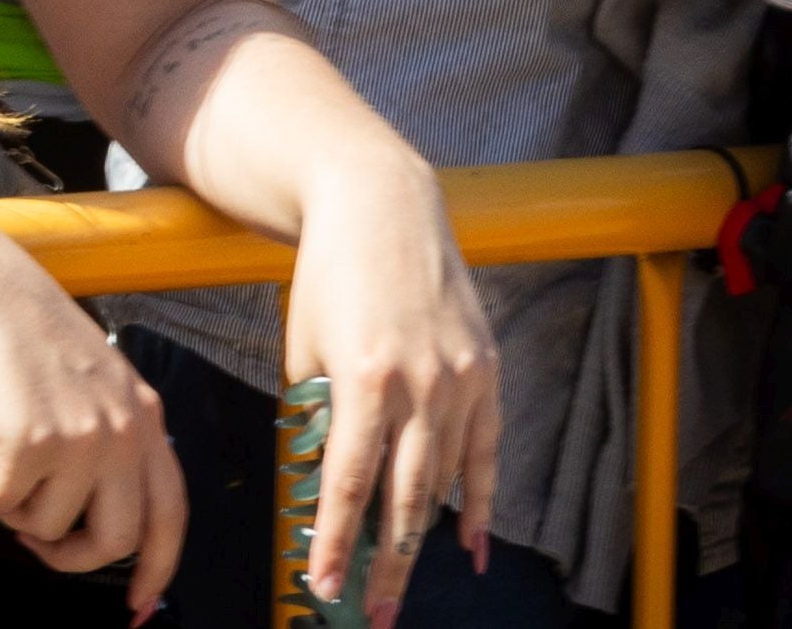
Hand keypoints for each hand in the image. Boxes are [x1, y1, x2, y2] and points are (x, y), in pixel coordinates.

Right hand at [0, 214, 185, 615]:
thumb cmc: (23, 328)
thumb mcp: (94, 382)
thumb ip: (108, 439)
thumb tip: (89, 514)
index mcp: (144, 415)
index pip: (170, 513)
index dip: (157, 569)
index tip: (140, 605)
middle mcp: (123, 428)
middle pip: (116, 540)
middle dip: (69, 555)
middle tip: (33, 536)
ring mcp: (81, 435)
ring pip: (47, 525)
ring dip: (9, 501)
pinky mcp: (32, 440)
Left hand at [279, 153, 503, 622]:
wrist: (381, 203)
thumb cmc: (328, 275)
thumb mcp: (304, 347)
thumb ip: (315, 415)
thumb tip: (320, 485)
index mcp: (366, 378)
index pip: (349, 484)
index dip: (336, 542)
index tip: (323, 586)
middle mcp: (422, 383)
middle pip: (405, 498)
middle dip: (386, 564)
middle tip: (369, 612)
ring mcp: (462, 378)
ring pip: (445, 481)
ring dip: (423, 541)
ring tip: (401, 588)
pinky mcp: (487, 369)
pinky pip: (487, 452)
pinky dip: (479, 504)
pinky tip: (470, 549)